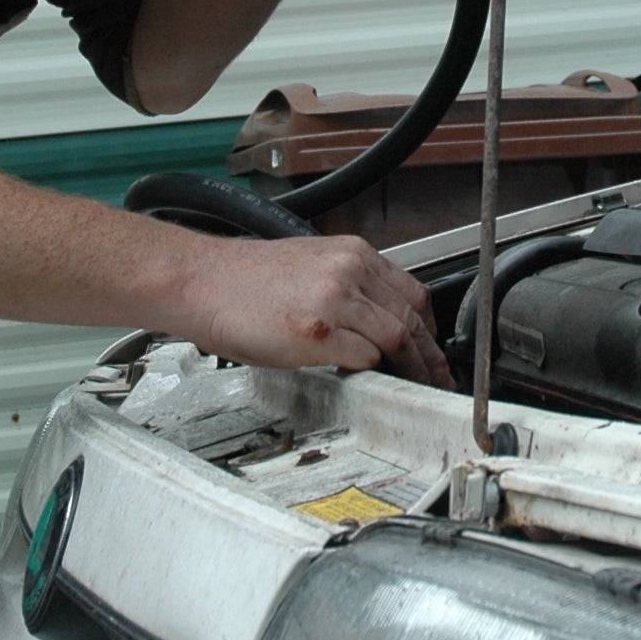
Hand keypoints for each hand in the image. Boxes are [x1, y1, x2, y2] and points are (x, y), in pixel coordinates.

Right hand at [179, 232, 454, 387]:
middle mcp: (349, 270)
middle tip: (438, 378)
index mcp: (352, 252)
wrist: (202, 281)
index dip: (429, 328)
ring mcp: (335, 299)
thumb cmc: (244, 281)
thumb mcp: (311, 266)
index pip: (412, 293)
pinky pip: (364, 356)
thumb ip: (350, 287)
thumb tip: (377, 321)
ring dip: (409, 368)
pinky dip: (371, 370)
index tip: (434, 349)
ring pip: (395, 338)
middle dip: (429, 355)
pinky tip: (369, 379)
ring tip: (416, 387)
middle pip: (411, 318)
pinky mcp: (319, 330)